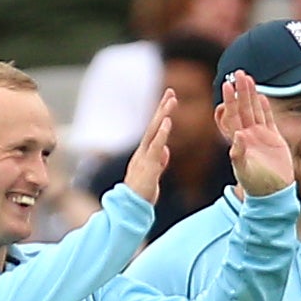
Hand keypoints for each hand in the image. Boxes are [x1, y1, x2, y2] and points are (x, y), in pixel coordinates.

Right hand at [121, 87, 177, 202]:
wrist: (129, 209)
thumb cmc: (141, 195)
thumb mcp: (153, 175)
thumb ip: (159, 161)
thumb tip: (166, 150)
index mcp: (145, 154)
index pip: (154, 130)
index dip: (161, 115)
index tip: (169, 100)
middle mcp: (143, 152)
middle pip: (153, 125)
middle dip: (162, 107)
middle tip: (170, 91)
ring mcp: (144, 157)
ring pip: (154, 131)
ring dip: (163, 114)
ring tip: (171, 100)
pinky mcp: (148, 165)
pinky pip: (155, 146)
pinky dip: (162, 133)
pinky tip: (168, 121)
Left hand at [219, 71, 293, 196]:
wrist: (273, 194)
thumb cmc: (256, 185)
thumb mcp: (244, 170)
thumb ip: (240, 153)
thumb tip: (238, 134)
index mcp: (240, 140)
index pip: (233, 115)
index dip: (230, 100)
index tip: (226, 84)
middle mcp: (249, 136)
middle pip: (244, 108)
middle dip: (241, 91)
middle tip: (238, 73)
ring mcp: (262, 137)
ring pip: (255, 111)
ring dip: (252, 95)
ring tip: (248, 78)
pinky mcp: (275, 140)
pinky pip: (269, 120)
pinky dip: (266, 108)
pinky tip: (262, 97)